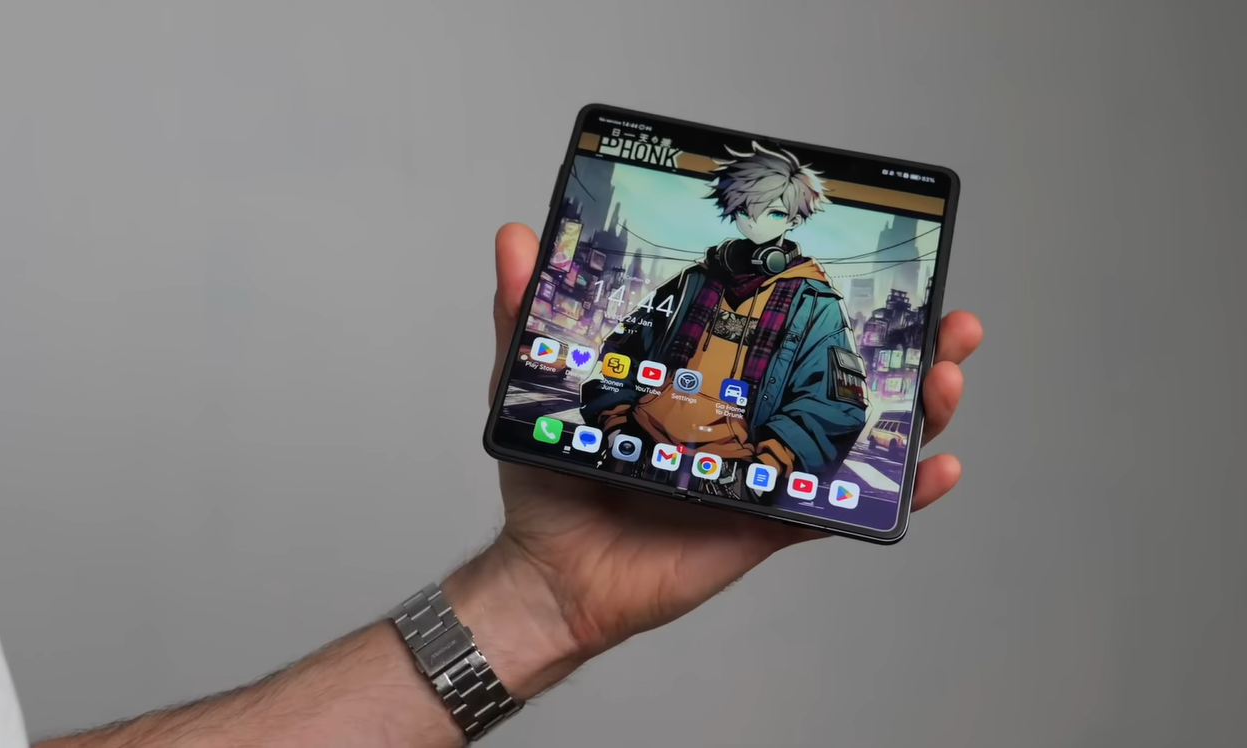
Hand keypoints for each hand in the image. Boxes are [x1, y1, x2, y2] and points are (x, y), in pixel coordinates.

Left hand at [451, 223, 982, 699]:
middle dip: (909, 346)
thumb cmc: (551, 480)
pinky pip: (842, 509)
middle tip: (949, 318)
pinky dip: (899, 495)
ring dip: (921, 408)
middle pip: (843, 376)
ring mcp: (767, 471)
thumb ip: (525, 311)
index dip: (834, 300)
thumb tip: (513, 235)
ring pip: (859, 435)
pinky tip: (939, 468)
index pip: (783, 331)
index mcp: (709, 381)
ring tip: (948, 374)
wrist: (551, 572)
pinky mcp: (770, 522)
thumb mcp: (537, 382)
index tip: (869, 263)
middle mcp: (749, 420)